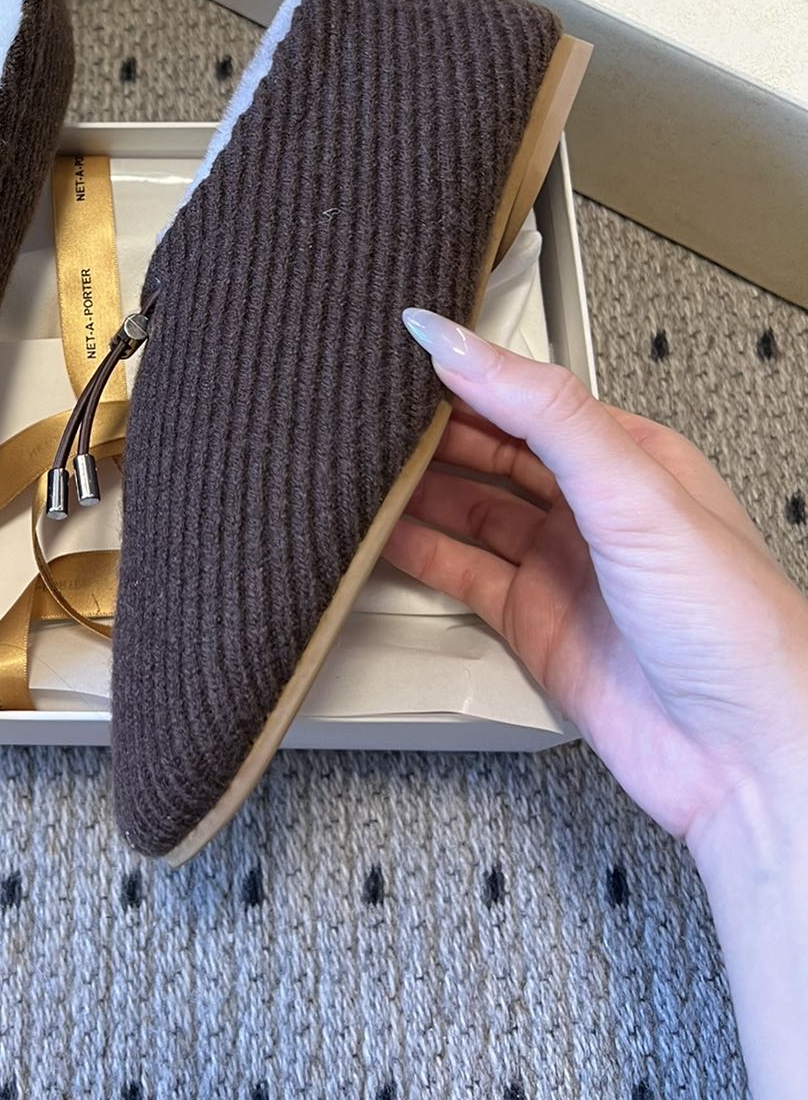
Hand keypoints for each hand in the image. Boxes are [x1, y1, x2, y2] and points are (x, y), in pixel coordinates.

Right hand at [386, 309, 807, 849]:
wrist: (744, 755)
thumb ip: (543, 411)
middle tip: (363, 407)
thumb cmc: (732, 624)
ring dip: (416, 487)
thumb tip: (460, 344)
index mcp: (632, 457)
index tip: (401, 353)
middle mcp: (595, 509)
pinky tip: (378, 532)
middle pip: (495, 450)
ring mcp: (562, 568)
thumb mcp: (632, 490)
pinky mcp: (533, 625)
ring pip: (470, 510)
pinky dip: (415, 552)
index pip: (532, 396)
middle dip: (432, 427)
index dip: (469, 373)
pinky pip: (460, 574)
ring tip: (356, 461)